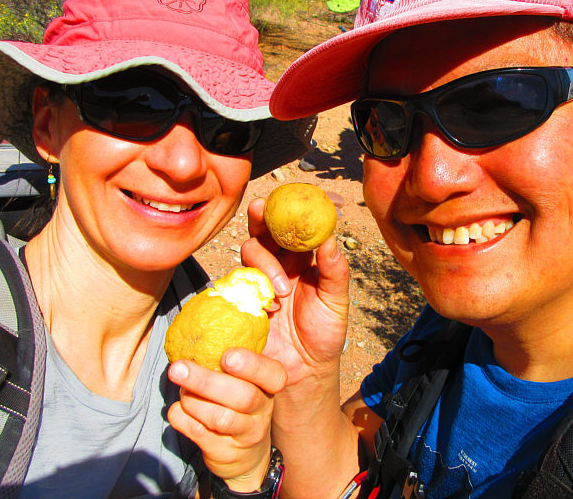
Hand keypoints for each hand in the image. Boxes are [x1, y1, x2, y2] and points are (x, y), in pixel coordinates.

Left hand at [166, 349, 285, 491]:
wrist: (244, 454)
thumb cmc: (237, 402)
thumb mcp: (244, 380)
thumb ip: (231, 356)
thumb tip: (200, 317)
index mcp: (268, 386)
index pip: (273, 375)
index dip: (252, 365)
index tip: (227, 356)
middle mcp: (262, 409)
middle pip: (242, 396)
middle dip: (206, 381)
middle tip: (178, 367)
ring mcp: (246, 433)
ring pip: (219, 417)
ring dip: (192, 401)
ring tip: (181, 391)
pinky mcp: (226, 452)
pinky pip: (200, 434)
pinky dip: (182, 419)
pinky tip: (177, 410)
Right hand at [241, 197, 350, 387]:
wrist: (303, 373)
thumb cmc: (324, 336)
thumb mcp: (336, 303)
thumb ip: (335, 271)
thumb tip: (332, 239)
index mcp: (303, 260)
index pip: (294, 227)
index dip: (289, 211)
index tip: (290, 199)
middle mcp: (278, 265)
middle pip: (265, 231)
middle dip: (261, 217)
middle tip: (260, 210)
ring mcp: (258, 282)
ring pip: (250, 253)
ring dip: (263, 262)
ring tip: (281, 290)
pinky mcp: (242, 301)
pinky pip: (236, 283)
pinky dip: (249, 286)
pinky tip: (265, 304)